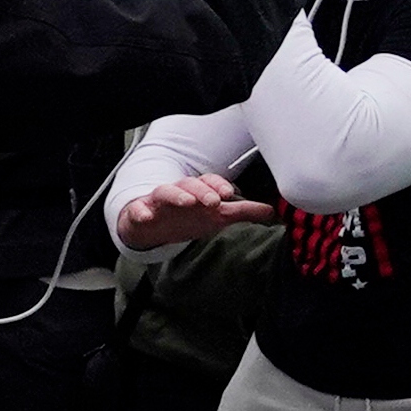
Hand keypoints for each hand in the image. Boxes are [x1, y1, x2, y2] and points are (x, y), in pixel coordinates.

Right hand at [116, 169, 274, 250]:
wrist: (152, 228)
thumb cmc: (187, 217)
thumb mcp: (216, 216)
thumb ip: (243, 212)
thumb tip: (273, 211)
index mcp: (198, 191)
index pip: (209, 182)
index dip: (219, 185)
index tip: (229, 194)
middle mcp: (179, 192)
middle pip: (189, 184)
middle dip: (202, 190)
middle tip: (214, 201)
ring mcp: (158, 202)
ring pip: (165, 192)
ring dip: (176, 195)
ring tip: (187, 202)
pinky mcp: (139, 213)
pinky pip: (137, 210)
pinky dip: (140, 212)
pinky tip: (146, 217)